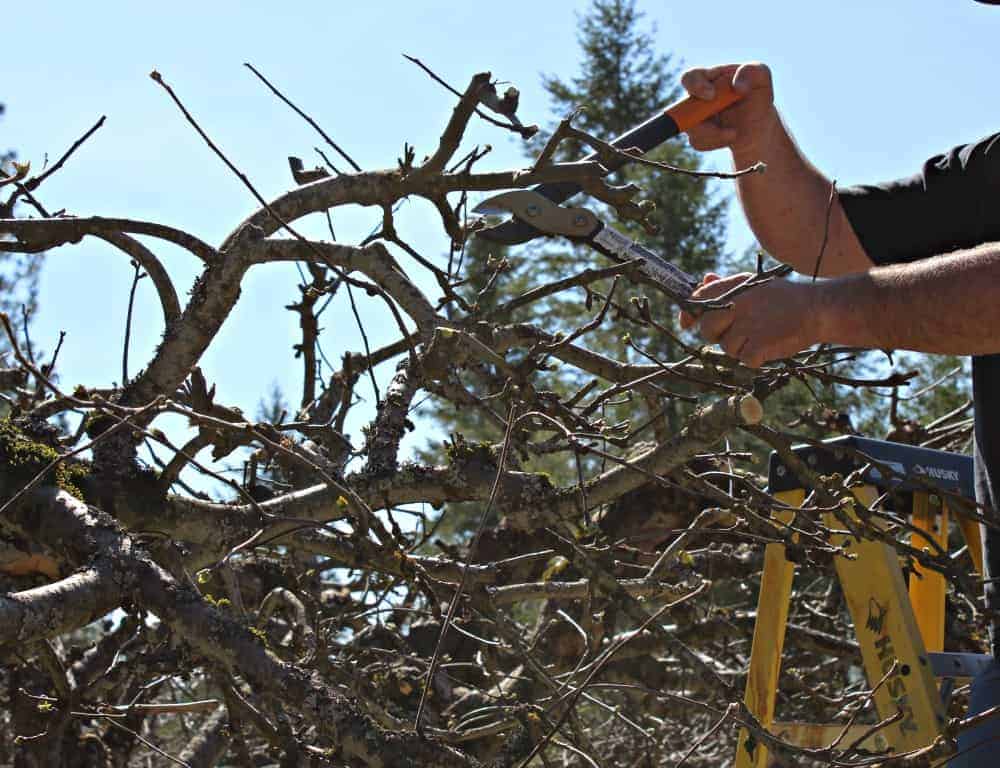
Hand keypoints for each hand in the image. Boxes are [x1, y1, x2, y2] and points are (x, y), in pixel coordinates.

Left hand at [679, 272, 819, 367]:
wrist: (817, 309)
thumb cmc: (784, 298)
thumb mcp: (754, 284)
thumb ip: (726, 284)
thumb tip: (705, 279)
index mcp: (734, 287)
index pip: (697, 300)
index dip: (689, 314)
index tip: (687, 323)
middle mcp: (737, 305)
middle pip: (707, 329)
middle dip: (718, 335)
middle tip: (740, 332)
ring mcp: (747, 325)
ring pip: (727, 348)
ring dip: (741, 348)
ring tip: (762, 335)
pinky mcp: (759, 345)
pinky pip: (744, 360)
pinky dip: (755, 358)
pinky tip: (768, 345)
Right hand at [680, 63, 776, 153]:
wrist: (758, 126)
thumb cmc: (758, 97)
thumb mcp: (761, 78)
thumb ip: (752, 72)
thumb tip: (737, 86)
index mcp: (709, 78)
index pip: (690, 78)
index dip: (695, 86)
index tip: (711, 96)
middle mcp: (697, 98)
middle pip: (683, 109)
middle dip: (702, 122)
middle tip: (727, 130)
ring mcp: (695, 118)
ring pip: (692, 129)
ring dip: (714, 135)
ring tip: (734, 133)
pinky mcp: (697, 135)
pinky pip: (697, 142)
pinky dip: (716, 142)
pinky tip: (730, 137)